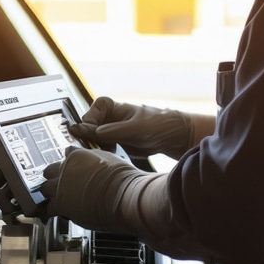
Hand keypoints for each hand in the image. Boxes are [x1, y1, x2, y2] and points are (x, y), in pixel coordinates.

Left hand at [40, 146, 168, 234]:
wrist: (123, 195)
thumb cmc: (122, 179)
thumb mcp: (110, 159)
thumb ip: (96, 159)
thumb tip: (96, 162)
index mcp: (77, 155)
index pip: (67, 154)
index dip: (71, 163)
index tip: (75, 168)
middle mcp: (65, 168)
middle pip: (49, 170)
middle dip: (55, 176)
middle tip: (63, 183)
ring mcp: (61, 186)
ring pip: (45, 189)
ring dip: (52, 193)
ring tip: (60, 198)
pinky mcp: (60, 204)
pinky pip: (49, 208)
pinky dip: (55, 210)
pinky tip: (62, 212)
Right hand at [69, 96, 214, 159]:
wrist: (176, 137)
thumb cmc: (159, 125)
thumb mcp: (137, 128)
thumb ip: (114, 130)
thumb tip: (92, 132)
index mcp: (115, 107)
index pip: (95, 109)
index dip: (89, 120)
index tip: (87, 132)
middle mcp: (111, 118)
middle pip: (90, 124)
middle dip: (88, 135)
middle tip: (90, 146)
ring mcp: (113, 131)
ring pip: (94, 138)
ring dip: (94, 146)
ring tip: (100, 152)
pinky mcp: (117, 144)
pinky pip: (103, 147)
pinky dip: (102, 152)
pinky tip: (107, 157)